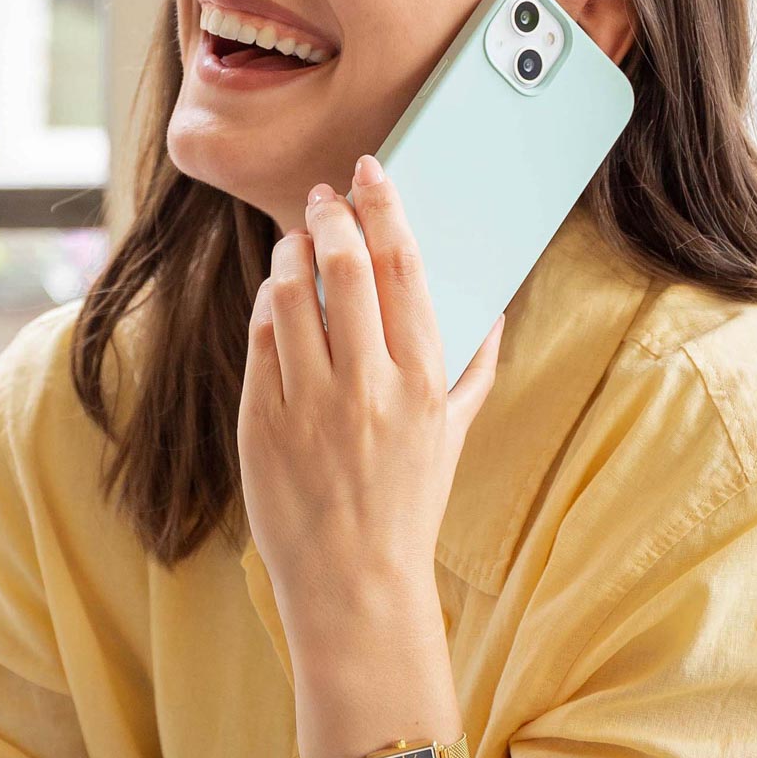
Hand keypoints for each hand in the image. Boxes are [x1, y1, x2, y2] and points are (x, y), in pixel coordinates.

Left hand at [236, 152, 504, 626]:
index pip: (404, 269)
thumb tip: (496, 311)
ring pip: (290, 294)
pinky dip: (266, 303)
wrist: (353, 584)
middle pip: (346, 268)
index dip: (385, 209)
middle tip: (324, 196)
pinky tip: (275, 295)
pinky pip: (259, 338)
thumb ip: (475, 368)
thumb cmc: (410, 503)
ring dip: (290, 252)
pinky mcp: (262, 421)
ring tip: (296, 241)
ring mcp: (310, 404)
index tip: (371, 173)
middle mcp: (368, 386)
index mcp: (423, 381)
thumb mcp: (455, 434)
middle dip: (331, 215)